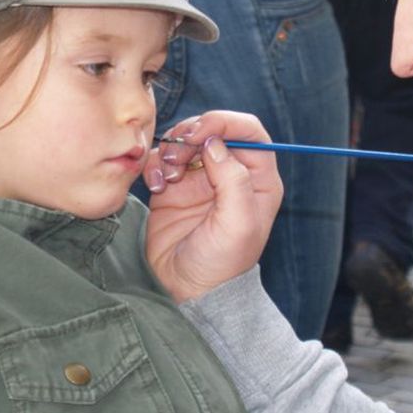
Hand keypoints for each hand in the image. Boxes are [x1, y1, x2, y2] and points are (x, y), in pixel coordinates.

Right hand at [143, 111, 282, 302]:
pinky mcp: (172, 185)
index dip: (226, 122)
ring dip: (171, 149)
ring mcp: (200, 178)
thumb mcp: (238, 225)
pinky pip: (161, 158)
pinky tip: (155, 185)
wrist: (184, 290)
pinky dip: (154, 164)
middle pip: (213, 129)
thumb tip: (216, 143)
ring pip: (185, 139)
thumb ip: (234, 181)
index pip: (249, 131)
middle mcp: (230, 173)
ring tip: (166, 176)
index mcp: (258, 179)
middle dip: (192, 134)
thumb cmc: (221, 264)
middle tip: (177, 155)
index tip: (201, 132)